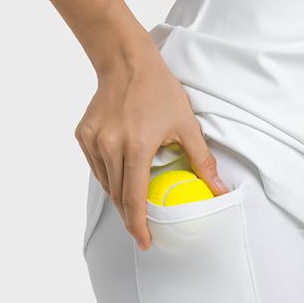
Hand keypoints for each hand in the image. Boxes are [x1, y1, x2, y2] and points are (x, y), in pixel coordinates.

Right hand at [75, 35, 227, 248]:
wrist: (125, 60)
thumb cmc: (159, 90)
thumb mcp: (186, 125)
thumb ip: (202, 161)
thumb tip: (219, 190)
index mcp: (136, 147)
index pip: (134, 199)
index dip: (139, 225)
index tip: (145, 242)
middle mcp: (110, 147)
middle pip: (118, 196)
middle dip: (130, 217)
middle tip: (142, 229)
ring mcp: (93, 141)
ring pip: (106, 184)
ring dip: (120, 198)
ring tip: (134, 204)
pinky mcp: (84, 135)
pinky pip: (97, 168)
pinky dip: (109, 177)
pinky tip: (122, 175)